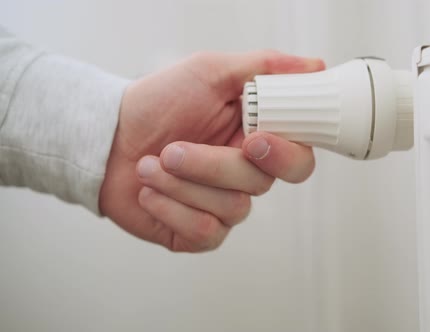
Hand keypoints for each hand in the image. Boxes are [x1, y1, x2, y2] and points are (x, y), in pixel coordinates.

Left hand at [99, 50, 324, 251]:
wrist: (108, 139)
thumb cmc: (158, 103)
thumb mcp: (209, 72)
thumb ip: (263, 68)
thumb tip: (315, 66)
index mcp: (259, 137)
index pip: (299, 157)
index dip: (283, 154)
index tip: (252, 139)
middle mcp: (248, 174)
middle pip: (261, 183)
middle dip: (213, 165)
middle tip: (173, 149)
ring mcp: (226, 205)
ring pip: (233, 207)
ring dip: (182, 183)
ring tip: (150, 164)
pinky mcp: (203, 232)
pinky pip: (206, 231)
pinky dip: (171, 207)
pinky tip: (149, 190)